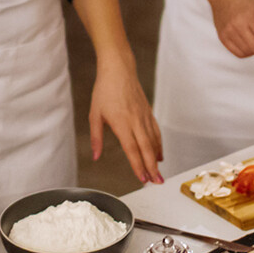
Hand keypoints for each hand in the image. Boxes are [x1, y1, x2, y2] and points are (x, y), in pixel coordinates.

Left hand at [89, 60, 164, 183]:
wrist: (119, 70)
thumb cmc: (105, 90)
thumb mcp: (94, 114)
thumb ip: (96, 137)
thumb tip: (96, 156)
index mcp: (121, 123)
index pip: (132, 149)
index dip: (138, 165)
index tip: (142, 178)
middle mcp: (135, 121)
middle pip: (146, 149)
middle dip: (152, 167)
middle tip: (157, 182)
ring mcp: (144, 116)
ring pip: (153, 141)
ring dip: (157, 159)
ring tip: (159, 173)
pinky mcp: (148, 112)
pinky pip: (155, 132)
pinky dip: (158, 145)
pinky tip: (158, 154)